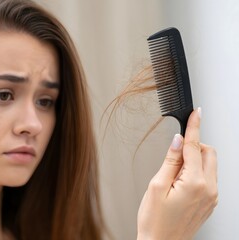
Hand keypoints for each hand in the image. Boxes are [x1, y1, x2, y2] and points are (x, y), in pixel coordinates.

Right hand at [137, 108, 217, 239]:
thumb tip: (178, 141)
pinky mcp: (209, 202)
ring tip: (173, 175)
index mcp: (195, 183)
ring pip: (209, 165)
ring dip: (194, 161)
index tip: (196, 113)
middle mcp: (209, 190)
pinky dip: (196, 172)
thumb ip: (171, 160)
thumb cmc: (155, 220)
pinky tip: (179, 183)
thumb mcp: (156, 186)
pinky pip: (207, 178)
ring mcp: (211, 197)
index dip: (194, 127)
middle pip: (208, 153)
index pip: (194, 146)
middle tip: (174, 155)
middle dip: (194, 146)